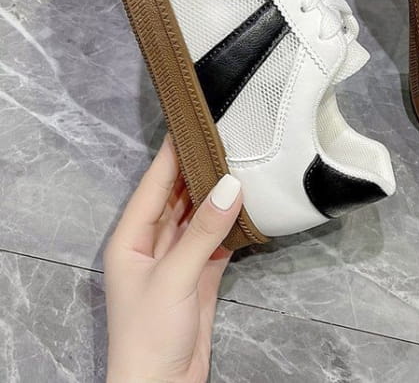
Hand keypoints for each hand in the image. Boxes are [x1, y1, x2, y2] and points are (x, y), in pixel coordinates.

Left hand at [104, 135, 240, 381]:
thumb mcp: (174, 277)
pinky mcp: (201, 273)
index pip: (154, 184)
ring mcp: (179, 258)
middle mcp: (153, 242)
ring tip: (240, 163)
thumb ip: (203, 231)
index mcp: (132, 238)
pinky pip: (217, 238)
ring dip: (218, 194)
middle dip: (199, 169)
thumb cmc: (148, 335)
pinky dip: (232, 223)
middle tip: (226, 139)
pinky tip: (247, 205)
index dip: (172, 154)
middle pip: (178, 196)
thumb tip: (230, 186)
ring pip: (200, 215)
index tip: (193, 124)